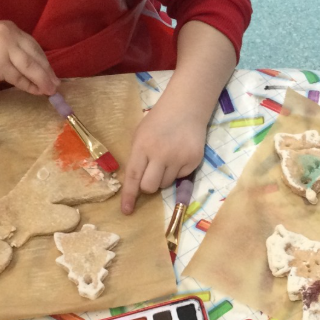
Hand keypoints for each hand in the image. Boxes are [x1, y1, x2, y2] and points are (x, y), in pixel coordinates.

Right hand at [0, 21, 59, 94]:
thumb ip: (14, 53)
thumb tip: (37, 70)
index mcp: (9, 28)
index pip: (33, 46)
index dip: (44, 61)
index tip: (51, 72)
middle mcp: (9, 34)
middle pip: (34, 55)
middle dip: (47, 71)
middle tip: (56, 85)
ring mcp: (4, 47)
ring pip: (30, 67)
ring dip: (42, 80)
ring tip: (50, 91)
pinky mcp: (0, 63)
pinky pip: (19, 77)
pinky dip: (29, 86)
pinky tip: (36, 91)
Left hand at [119, 96, 205, 213]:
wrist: (186, 108)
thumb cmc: (158, 121)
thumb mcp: (140, 134)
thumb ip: (138, 157)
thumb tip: (136, 183)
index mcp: (143, 146)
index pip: (134, 176)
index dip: (129, 196)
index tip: (126, 211)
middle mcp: (161, 154)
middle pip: (150, 187)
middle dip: (148, 186)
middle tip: (151, 173)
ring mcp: (179, 158)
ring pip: (166, 184)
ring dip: (163, 177)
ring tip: (168, 158)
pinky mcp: (194, 161)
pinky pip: (181, 177)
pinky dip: (177, 171)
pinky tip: (179, 155)